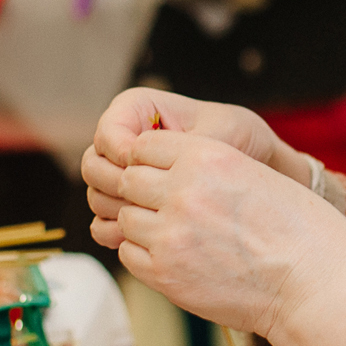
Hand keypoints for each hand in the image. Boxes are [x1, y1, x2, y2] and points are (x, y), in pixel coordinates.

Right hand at [82, 88, 311, 225]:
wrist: (252, 168)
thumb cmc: (240, 139)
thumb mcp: (221, 133)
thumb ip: (183, 144)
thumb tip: (141, 163)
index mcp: (136, 108)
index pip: (107, 132)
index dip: (123, 153)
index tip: (149, 168)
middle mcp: (121, 140)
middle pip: (93, 166)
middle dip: (117, 185)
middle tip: (150, 199)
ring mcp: (120, 174)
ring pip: (96, 196)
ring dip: (120, 211)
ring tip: (156, 218)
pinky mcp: (126, 204)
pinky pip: (104, 222)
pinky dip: (119, 232)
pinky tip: (146, 237)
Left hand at [99, 129, 345, 337]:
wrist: (313, 285)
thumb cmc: (301, 230)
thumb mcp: (256, 175)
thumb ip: (210, 167)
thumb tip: (172, 171)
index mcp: (208, 156)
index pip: (144, 145)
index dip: (150, 159)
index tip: (163, 174)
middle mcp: (183, 191)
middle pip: (129, 180)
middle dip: (142, 191)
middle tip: (166, 207)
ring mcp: (170, 235)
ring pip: (125, 219)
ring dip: (143, 224)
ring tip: (177, 235)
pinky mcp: (165, 274)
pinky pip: (130, 254)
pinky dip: (145, 254)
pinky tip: (176, 257)